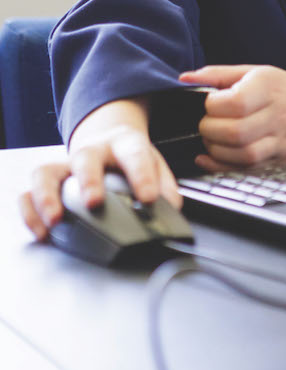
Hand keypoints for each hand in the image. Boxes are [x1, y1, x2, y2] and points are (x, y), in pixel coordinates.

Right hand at [18, 99, 180, 240]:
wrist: (107, 139)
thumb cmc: (130, 157)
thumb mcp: (153, 163)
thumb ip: (164, 184)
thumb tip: (172, 208)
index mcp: (124, 144)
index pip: (135, 154)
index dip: (142, 176)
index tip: (148, 199)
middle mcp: (92, 151)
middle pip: (86, 158)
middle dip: (89, 180)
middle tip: (94, 202)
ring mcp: (65, 165)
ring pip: (47, 172)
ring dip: (48, 196)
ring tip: (55, 220)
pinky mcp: (47, 180)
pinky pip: (29, 192)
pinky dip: (30, 212)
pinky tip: (41, 231)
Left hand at [180, 65, 285, 169]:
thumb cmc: (284, 89)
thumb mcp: (254, 72)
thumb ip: (217, 75)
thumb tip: (184, 78)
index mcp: (267, 87)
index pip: (233, 103)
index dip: (212, 106)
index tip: (210, 104)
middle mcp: (276, 114)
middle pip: (236, 132)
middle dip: (210, 130)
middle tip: (207, 124)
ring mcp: (280, 140)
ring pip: (243, 154)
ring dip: (216, 150)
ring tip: (213, 139)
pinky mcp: (279, 160)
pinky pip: (248, 169)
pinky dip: (223, 167)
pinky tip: (211, 157)